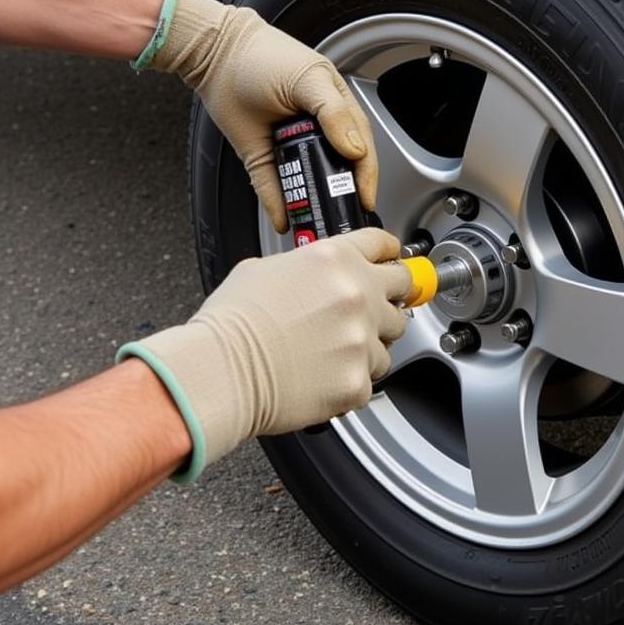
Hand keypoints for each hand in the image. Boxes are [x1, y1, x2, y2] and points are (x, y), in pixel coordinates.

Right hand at [118, 229, 412, 480]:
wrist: (220, 371)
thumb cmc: (232, 324)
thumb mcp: (263, 269)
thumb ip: (306, 265)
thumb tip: (315, 274)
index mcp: (335, 258)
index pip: (382, 244)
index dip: (387, 252)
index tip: (391, 259)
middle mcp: (357, 293)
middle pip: (403, 287)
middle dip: (390, 296)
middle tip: (376, 306)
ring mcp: (362, 338)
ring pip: (390, 340)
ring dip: (370, 343)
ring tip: (334, 351)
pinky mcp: (358, 380)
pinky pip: (370, 379)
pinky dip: (351, 380)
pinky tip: (324, 377)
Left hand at [151, 0, 376, 231]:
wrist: (216, 56)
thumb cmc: (265, 56)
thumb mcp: (310, 78)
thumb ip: (336, 113)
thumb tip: (355, 150)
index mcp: (337, 110)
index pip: (361, 147)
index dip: (367, 174)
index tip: (366, 197)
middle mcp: (316, 131)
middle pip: (336, 170)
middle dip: (342, 194)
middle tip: (345, 215)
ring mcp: (289, 146)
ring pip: (306, 184)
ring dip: (312, 203)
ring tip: (317, 221)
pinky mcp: (262, 158)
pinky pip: (273, 188)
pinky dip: (278, 206)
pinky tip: (284, 218)